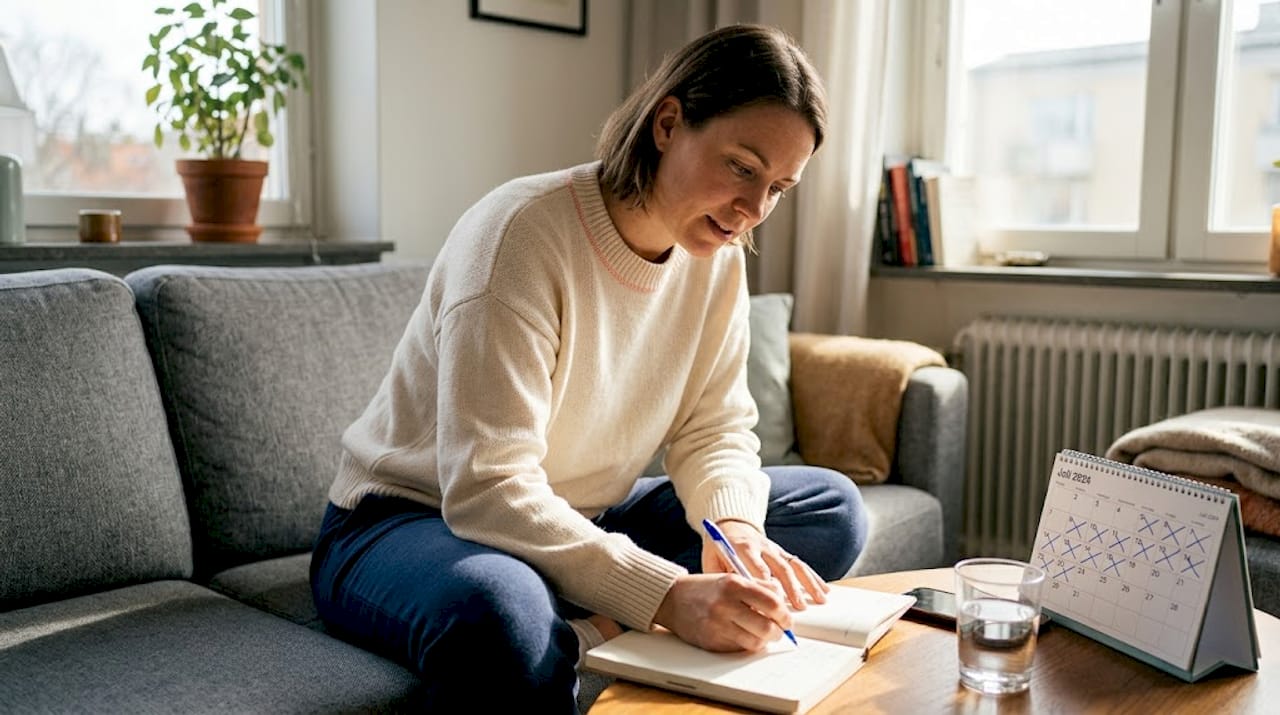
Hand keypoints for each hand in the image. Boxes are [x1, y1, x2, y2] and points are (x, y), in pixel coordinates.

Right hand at [652, 572, 791, 651]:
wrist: (671, 599)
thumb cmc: (705, 588)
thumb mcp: (731, 578)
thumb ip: (758, 586)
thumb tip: (782, 600)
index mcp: (733, 584)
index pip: (772, 602)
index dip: (785, 614)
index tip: (787, 619)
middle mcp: (725, 604)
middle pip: (767, 627)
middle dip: (778, 632)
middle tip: (778, 631)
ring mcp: (717, 625)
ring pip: (755, 642)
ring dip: (764, 641)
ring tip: (762, 635)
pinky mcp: (711, 641)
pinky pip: (739, 649)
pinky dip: (746, 645)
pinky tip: (743, 636)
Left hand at [700, 519, 830, 609]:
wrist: (730, 524)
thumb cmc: (718, 548)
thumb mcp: (712, 560)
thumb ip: (723, 578)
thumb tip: (737, 601)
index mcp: (742, 548)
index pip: (757, 567)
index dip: (766, 586)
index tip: (773, 603)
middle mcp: (762, 547)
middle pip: (780, 567)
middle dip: (791, 588)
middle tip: (798, 608)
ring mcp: (775, 549)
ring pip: (795, 565)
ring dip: (808, 583)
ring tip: (820, 599)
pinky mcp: (783, 552)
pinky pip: (800, 563)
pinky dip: (813, 576)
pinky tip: (824, 588)